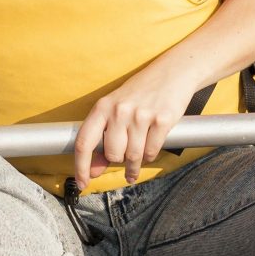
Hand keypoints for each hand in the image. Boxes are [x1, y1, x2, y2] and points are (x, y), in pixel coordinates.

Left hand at [75, 57, 207, 190]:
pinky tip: (150, 147)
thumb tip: (93, 169)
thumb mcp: (116, 108)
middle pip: (113, 154)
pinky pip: (151, 152)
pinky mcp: (162, 121)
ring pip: (133, 156)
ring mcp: (142, 115)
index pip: (84, 142)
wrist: (174, 72)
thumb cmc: (142, 92)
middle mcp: (120, 110)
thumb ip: (103, 136)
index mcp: (103, 107)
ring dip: (135, 164)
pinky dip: (150, 156)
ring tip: (137, 160)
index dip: (81, 167)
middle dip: (118, 160)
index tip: (82, 183)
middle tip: (125, 154)